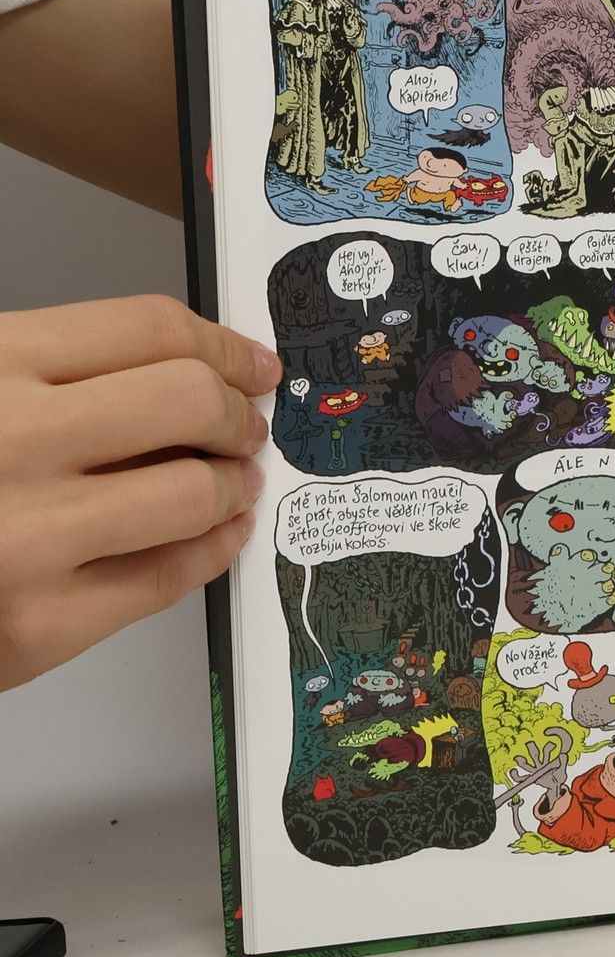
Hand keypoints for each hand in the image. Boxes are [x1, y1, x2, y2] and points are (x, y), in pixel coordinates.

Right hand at [0, 295, 278, 689]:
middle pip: (188, 401)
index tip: (248, 361)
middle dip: (233, 412)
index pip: (148, 329)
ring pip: (192, 493)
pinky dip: (213, 549)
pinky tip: (216, 533)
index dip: (222, 343)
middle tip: (242, 424)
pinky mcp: (38, 627)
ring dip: (232, 484)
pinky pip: (168, 578)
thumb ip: (49, 373)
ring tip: (231, 481)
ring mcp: (25, 540)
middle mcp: (7, 443)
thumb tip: (185, 368)